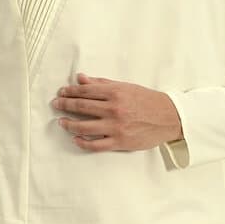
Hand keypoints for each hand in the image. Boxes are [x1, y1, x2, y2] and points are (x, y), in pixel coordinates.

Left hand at [52, 72, 182, 152]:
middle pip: (81, 107)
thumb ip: (101, 83)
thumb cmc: (146, 100)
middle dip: (65, 105)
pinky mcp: (120, 141)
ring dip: (69, 124)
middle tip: (55, 104)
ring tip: (61, 122)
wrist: (168, 117)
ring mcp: (116, 126)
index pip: (85, 91)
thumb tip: (81, 79)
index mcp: (115, 92)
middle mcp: (114, 109)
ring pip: (84, 126)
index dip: (70, 91)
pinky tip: (76, 139)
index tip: (61, 92)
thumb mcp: (125, 87)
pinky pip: (96, 144)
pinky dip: (83, 142)